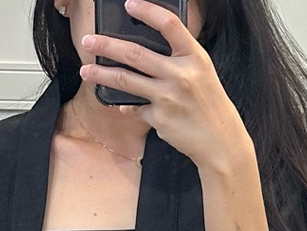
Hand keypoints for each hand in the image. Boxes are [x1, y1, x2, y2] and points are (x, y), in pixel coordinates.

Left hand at [78, 0, 253, 173]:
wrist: (220, 141)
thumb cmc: (210, 105)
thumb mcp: (202, 73)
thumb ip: (178, 60)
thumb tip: (146, 53)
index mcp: (194, 57)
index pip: (168, 25)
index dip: (147, 11)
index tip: (129, 4)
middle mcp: (180, 74)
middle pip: (135, 53)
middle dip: (107, 46)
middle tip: (88, 41)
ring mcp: (168, 97)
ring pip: (126, 80)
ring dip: (102, 75)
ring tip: (86, 72)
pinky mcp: (159, 118)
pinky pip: (135, 109)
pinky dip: (127, 107)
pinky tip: (122, 106)